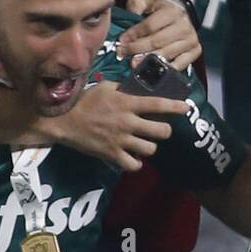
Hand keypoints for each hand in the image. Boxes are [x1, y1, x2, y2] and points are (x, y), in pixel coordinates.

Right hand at [51, 81, 187, 171]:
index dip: (175, 107)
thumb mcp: (107, 87)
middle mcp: (128, 122)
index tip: (186, 107)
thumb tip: (140, 88)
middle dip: (165, 130)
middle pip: (161, 131)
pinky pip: (133, 165)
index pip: (158, 105)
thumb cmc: (85, 100)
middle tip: (160, 128)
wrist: (64, 121)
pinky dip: (136, 163)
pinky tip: (133, 156)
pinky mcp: (111, 155)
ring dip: (150, 146)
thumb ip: (125, 88)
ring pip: (150, 148)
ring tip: (145, 142)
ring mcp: (120, 141)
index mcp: (128, 103)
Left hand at [117, 0, 201, 70]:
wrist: (180, 15)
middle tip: (123, 54)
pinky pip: (178, 66)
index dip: (134, 34)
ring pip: (166, 55)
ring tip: (133, 63)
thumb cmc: (159, 9)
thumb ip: (137, 3)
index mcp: (173, 11)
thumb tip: (132, 12)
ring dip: (147, 61)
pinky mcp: (195, 51)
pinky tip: (150, 70)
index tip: (121, 41)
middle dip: (137, 49)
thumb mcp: (147, 0)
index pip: (150, 26)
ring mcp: (191, 40)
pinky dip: (163, 70)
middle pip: (157, 42)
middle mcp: (185, 25)